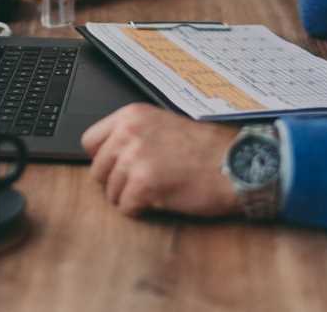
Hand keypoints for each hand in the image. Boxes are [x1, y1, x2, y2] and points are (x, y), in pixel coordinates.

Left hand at [81, 103, 240, 217]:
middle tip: (143, 183)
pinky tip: (161, 200)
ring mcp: (135, 157)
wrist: (236, 163)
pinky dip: (140, 210)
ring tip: (157, 190)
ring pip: (110, 192)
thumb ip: (134, 134)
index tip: (121, 166)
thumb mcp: (164, 125)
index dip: (104, 159)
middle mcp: (129, 132)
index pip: (89, 141)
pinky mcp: (144, 183)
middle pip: (98, 170)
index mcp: (131, 115)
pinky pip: (125, 207)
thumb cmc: (206, 149)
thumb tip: (108, 156)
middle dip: (116, 182)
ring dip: (130, 198)